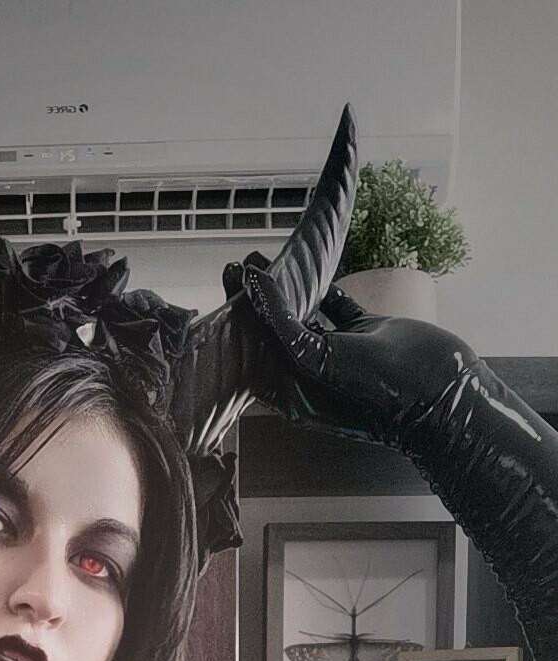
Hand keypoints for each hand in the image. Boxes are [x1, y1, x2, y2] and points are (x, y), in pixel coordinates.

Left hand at [223, 248, 478, 448]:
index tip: (226, 287)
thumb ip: (280, 326)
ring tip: (263, 258)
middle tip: (236, 266)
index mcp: (292, 393)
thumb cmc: (379, 394)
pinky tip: (308, 265)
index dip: (237, 322)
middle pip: (272, 333)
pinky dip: (324, 287)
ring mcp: (338, 353)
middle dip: (254, 301)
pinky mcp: (364, 333)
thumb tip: (253, 287)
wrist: (443, 392)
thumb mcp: (317, 360)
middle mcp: (311, 375)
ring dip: (285, 289)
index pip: (253, 353)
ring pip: (302, 315)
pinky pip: (337, 305)